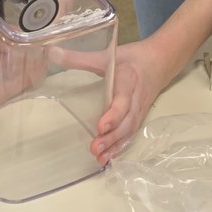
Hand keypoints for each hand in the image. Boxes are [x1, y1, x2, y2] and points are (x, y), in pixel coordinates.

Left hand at [90, 39, 171, 164]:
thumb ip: (80, 58)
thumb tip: (52, 53)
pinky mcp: (139, 117)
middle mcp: (136, 98)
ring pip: (129, 130)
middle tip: (95, 148)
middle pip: (126, 121)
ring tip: (99, 157)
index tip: (101, 126)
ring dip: (115, 145)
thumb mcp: (106, 55)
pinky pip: (131, 134)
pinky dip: (120, 147)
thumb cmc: (130, 58)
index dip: (114, 114)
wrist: (159, 62)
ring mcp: (139, 110)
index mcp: (128, 80)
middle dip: (112, 136)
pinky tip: (108, 158)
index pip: (123, 100)